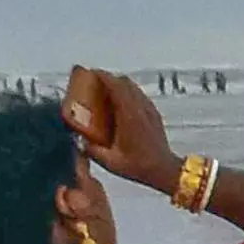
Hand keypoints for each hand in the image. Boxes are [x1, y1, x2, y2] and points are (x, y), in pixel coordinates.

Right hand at [63, 67, 176, 189]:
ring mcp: (150, 110)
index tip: (90, 73)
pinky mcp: (154, 115)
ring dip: (118, 85)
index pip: (117, 86)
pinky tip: (117, 104)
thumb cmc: (140, 166)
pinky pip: (139, 96)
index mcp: (130, 116)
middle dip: (108, 78)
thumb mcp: (109, 161)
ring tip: (102, 91)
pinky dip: (126, 93)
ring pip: (133, 87)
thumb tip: (79, 139)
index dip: (103, 76)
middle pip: (125, 82)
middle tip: (92, 82)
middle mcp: (141, 109)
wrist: (165, 170)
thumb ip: (91, 149)